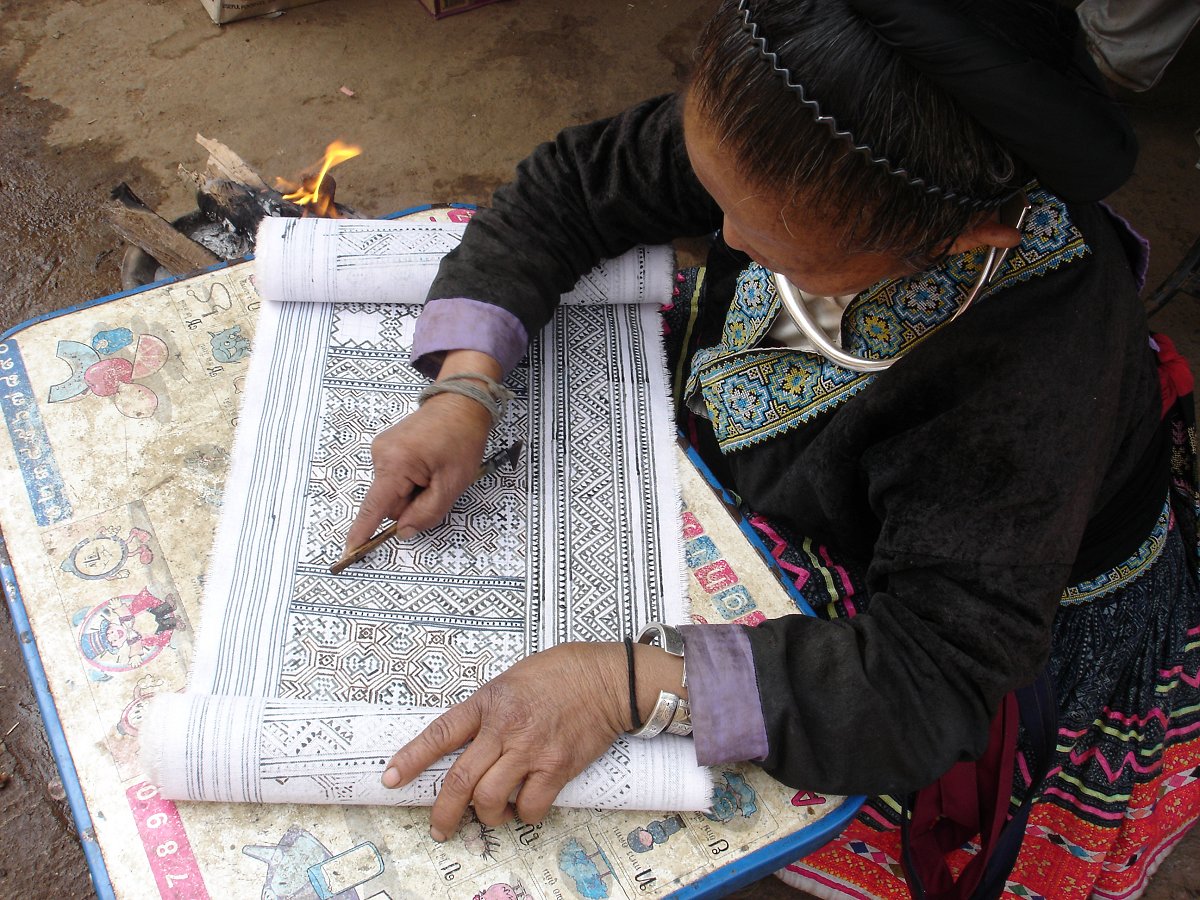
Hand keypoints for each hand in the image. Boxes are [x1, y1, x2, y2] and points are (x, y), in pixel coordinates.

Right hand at [345, 350, 501, 550]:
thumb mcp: (452, 484)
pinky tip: (427, 463)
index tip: (350, 550)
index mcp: (396, 463)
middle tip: (438, 483)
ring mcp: (381, 449)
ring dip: (414, 490)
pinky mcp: (386, 448)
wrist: (461, 404)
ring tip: (435, 469)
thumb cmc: (462, 439)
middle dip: (413, 503)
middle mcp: (381, 454)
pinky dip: (411, 479)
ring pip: (393, 492)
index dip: (363, 530)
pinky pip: (395, 478)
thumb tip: (404, 532)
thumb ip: (427, 513)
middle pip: (389, 503)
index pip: (375, 506)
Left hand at [382, 643, 628, 839]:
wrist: (606, 679)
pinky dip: (523, 814)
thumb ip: (488, 709)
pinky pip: (530, 806)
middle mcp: (505, 728)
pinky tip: (524, 805)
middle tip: (438, 827)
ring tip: (490, 813)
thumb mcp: (511, 679)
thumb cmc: (560, 674)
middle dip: (443, 812)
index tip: (391, 778)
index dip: (412, 759)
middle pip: (460, 780)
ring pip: (491, 799)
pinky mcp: (557, 767)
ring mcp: (531, 750)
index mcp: (489, 702)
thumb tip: (468, 741)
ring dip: (485, 815)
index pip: (440, 734)